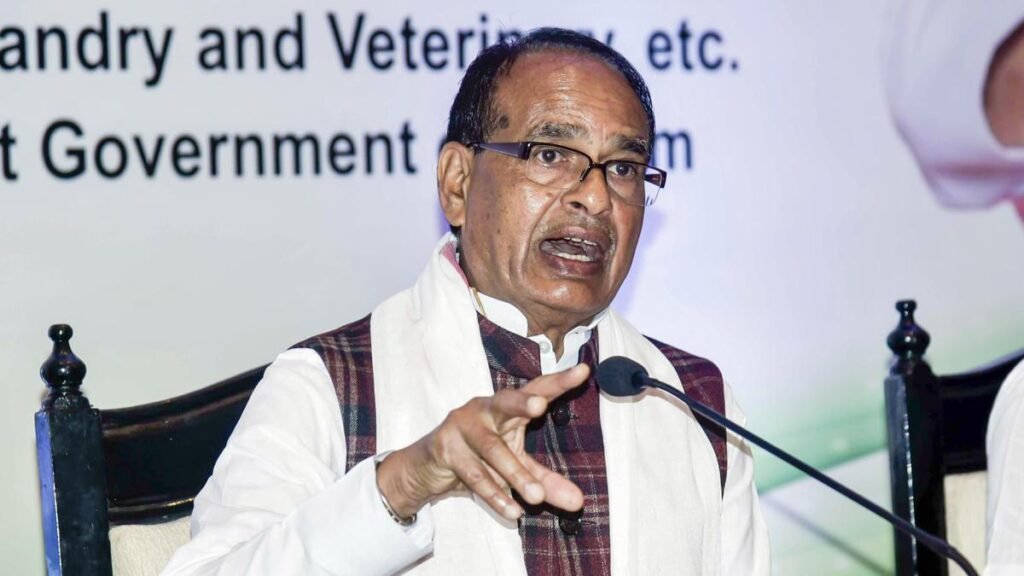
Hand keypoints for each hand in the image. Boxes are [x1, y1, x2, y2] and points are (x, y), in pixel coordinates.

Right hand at [376, 363, 589, 519]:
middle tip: (539, 405)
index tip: (583, 371)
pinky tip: (512, 510)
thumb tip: (578, 503)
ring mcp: (462, 426)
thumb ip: (546, 482)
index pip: (536, 389)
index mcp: (506, 407)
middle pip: (505, 402)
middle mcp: (484, 409)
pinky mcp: (445, 448)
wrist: (427, 469)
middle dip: (521, 402)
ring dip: (515, 474)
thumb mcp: (516, 469)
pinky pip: (473, 473)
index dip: (558, 382)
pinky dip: (494, 493)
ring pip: (491, 449)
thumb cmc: (478, 459)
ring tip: (537, 497)